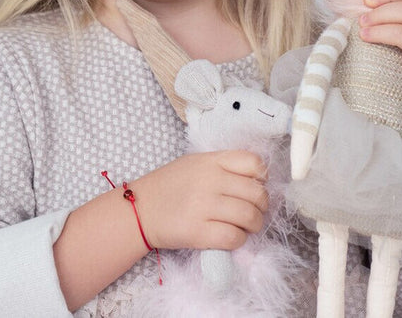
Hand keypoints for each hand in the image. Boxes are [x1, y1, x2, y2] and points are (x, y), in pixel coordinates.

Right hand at [130, 150, 267, 250]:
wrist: (139, 209)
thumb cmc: (169, 185)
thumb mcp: (195, 164)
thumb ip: (223, 166)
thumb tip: (256, 181)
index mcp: (211, 161)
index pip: (254, 163)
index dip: (262, 178)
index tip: (256, 186)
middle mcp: (210, 180)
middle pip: (256, 193)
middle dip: (262, 206)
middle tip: (254, 211)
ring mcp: (204, 206)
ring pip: (249, 217)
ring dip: (254, 225)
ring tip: (246, 226)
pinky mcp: (198, 232)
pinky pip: (234, 237)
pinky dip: (239, 240)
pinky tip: (232, 236)